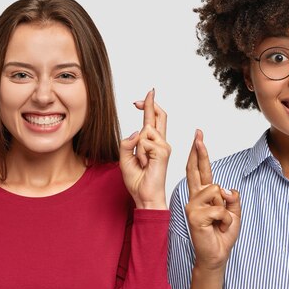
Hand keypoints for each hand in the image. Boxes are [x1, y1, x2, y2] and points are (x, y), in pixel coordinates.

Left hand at [119, 88, 170, 208]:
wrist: (144, 196)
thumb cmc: (138, 181)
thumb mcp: (124, 159)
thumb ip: (127, 143)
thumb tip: (137, 131)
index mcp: (152, 144)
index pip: (152, 121)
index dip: (148, 108)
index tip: (141, 100)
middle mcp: (161, 143)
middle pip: (159, 116)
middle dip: (151, 103)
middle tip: (149, 91)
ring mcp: (164, 146)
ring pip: (145, 130)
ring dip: (137, 147)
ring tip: (141, 162)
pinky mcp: (163, 152)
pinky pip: (144, 142)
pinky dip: (139, 153)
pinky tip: (145, 164)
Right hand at [185, 129, 240, 270]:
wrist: (216, 255)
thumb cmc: (222, 234)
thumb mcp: (234, 212)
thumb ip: (232, 198)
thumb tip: (226, 189)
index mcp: (203, 195)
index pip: (200, 171)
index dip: (199, 154)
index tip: (198, 137)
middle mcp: (195, 198)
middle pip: (196, 170)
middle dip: (199, 151)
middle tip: (198, 134)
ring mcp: (192, 206)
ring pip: (216, 190)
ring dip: (225, 208)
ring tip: (220, 221)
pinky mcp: (194, 216)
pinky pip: (219, 208)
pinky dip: (226, 219)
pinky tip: (219, 227)